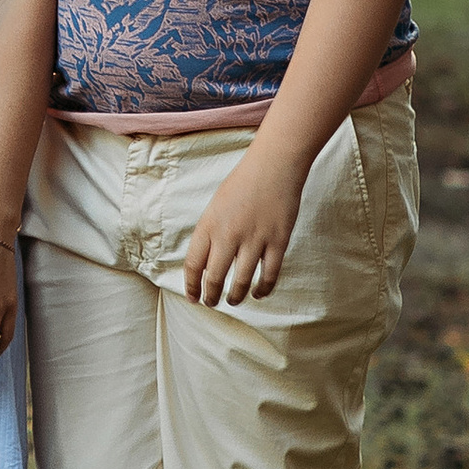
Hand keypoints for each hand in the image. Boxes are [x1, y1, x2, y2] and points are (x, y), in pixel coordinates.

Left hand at [183, 142, 306, 305]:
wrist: (274, 165)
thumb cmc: (243, 182)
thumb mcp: (216, 205)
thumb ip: (211, 232)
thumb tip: (207, 260)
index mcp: (209, 224)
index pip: (193, 264)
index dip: (191, 285)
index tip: (192, 297)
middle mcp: (228, 235)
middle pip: (214, 277)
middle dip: (210, 296)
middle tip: (211, 303)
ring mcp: (254, 240)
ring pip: (241, 281)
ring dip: (235, 297)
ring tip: (233, 301)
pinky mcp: (278, 242)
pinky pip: (269, 275)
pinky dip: (262, 289)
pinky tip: (258, 293)